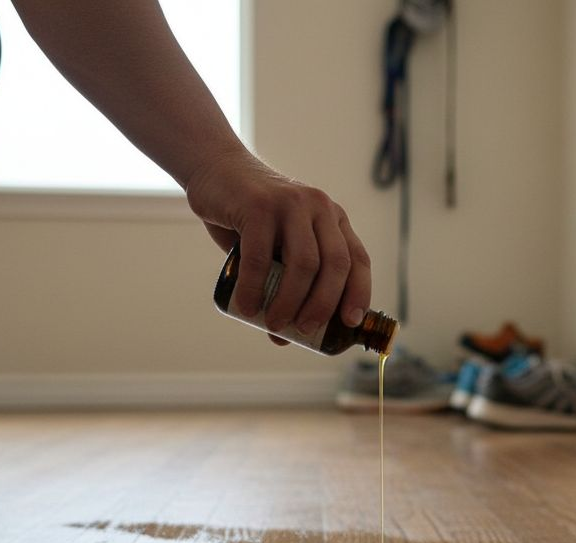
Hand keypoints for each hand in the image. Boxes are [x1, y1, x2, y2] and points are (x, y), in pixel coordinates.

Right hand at [185, 151, 371, 346]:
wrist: (216, 171)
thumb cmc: (250, 220)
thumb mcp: (276, 249)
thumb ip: (283, 284)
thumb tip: (285, 338)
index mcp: (333, 219)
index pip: (358, 260)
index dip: (359, 293)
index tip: (349, 323)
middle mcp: (320, 208)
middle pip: (335, 265)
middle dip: (324, 305)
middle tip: (305, 330)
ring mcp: (291, 204)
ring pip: (304, 263)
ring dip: (291, 301)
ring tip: (276, 325)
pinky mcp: (259, 206)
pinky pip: (261, 256)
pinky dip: (255, 288)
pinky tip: (248, 308)